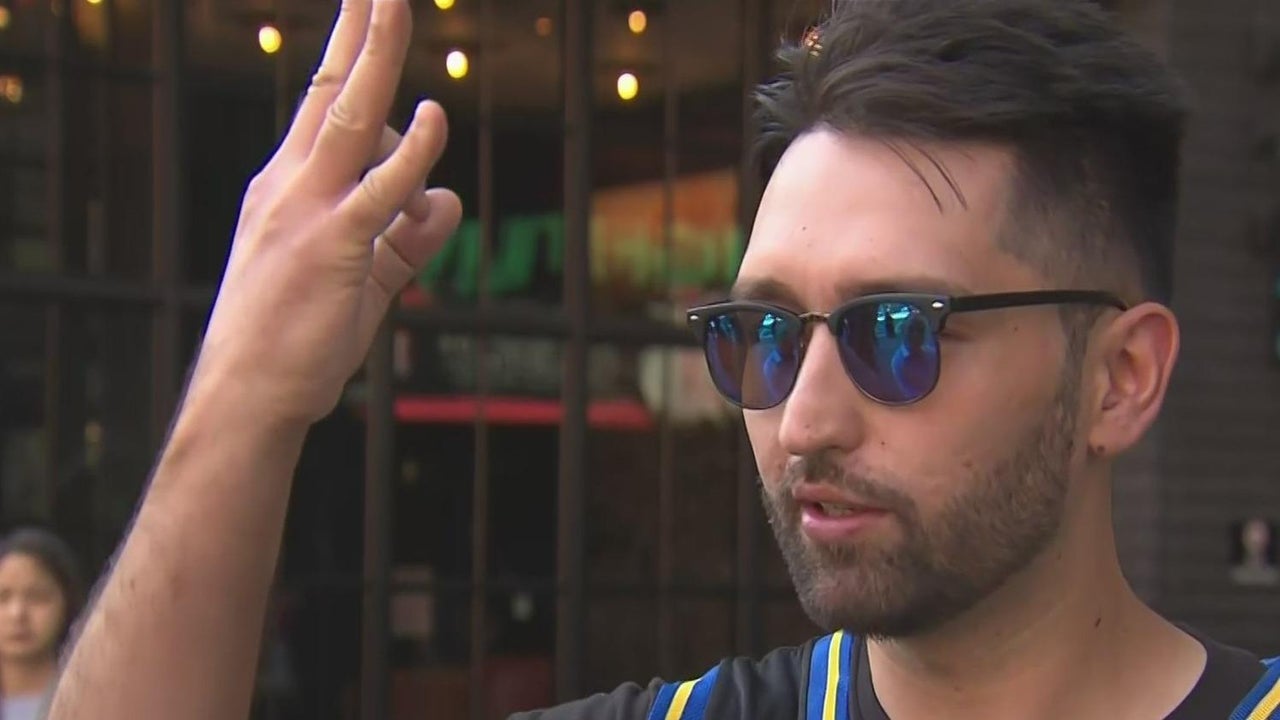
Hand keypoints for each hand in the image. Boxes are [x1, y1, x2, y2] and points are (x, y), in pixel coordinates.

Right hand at [192, 0, 461, 425]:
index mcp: (287, 185)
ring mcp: (308, 211)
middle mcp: (291, 184)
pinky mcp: (333, 246)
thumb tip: (446, 200)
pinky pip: (379, 189)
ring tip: (395, 0)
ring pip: (352, 117)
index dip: (348, 51)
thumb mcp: (363, 277)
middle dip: (360, 29)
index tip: (364, 6)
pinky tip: (434, 120)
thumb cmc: (298, 338)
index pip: (322, 102)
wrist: (248, 396)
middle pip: (333, 89)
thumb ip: (408, 236)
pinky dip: (412, 154)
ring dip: (377, 54)